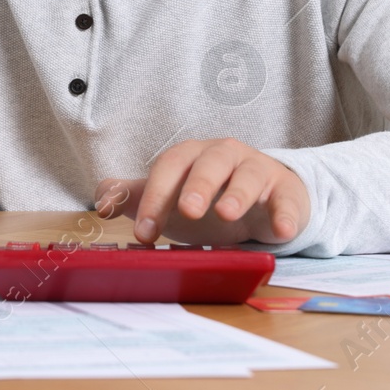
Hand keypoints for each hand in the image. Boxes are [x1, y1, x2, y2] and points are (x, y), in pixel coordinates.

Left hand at [94, 138, 309, 245]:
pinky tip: (282, 229)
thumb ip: (136, 197)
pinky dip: (286, 213)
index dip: (156, 197)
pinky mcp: (285, 192)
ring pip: (249, 174)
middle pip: (210, 162)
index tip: (145, 233)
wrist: (263, 200)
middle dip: (198, 185)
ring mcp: (258, 171)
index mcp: (193, 156)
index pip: (170, 167)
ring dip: (238, 192)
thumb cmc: (210, 197)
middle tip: (187, 211)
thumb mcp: (171, 197)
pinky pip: (287, 199)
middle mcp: (225, 156)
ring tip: (228, 214)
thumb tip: (102, 200)